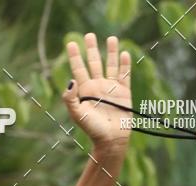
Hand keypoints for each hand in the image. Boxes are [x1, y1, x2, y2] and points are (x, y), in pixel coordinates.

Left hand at [63, 33, 130, 150]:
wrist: (111, 140)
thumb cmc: (93, 129)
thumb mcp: (78, 114)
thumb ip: (70, 98)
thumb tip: (70, 80)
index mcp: (85, 90)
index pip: (78, 69)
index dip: (74, 56)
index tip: (71, 43)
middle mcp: (98, 86)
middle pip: (94, 63)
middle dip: (91, 49)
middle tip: (88, 35)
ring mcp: (111, 88)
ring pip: (110, 65)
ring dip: (111, 52)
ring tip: (111, 38)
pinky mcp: (124, 92)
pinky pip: (124, 75)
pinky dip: (125, 64)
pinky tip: (124, 53)